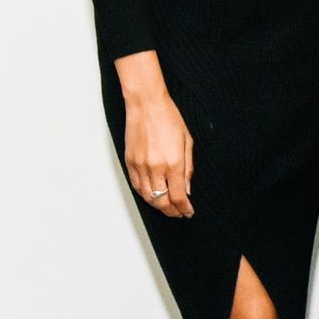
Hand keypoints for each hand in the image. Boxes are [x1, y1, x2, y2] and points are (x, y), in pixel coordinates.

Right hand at [123, 89, 193, 217]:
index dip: (184, 208)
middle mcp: (155, 168)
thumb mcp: (187, 142)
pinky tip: (152, 196)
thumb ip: (188, 169)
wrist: (146, 105)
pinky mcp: (129, 162)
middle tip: (179, 213)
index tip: (188, 212)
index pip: (178, 196)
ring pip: (147, 197)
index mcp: (173, 163)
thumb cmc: (169, 118)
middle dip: (172, 211)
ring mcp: (140, 166)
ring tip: (167, 208)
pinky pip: (136, 186)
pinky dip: (145, 195)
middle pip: (162, 201)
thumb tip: (187, 190)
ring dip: (158, 206)